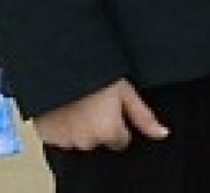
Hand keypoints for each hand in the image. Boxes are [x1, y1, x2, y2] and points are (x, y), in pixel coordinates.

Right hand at [35, 80, 168, 152]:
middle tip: (96, 104)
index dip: (119, 125)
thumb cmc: (97, 76)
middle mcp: (86, 141)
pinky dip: (63, 128)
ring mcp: (64, 141)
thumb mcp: (126, 93)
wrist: (60, 68)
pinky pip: (60, 138)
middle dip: (100, 128)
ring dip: (81, 129)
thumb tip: (163, 134)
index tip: (113, 110)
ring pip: (79, 141)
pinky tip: (65, 109)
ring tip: (80, 105)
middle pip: (99, 142)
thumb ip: (144, 118)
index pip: (121, 142)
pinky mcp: (47, 137)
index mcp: (107, 132)